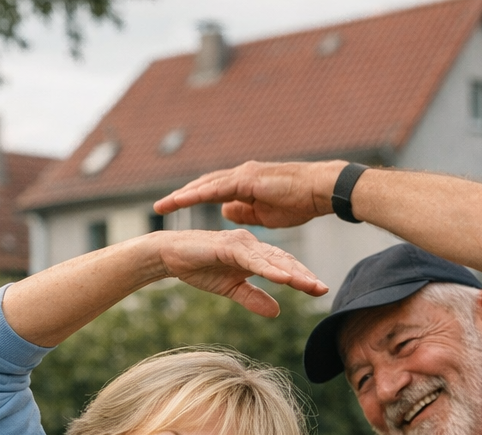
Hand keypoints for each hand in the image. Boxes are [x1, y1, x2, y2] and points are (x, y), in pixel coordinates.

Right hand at [151, 229, 326, 315]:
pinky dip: (268, 268)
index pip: (283, 266)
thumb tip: (277, 312)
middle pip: (283, 261)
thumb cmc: (199, 268)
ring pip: (271, 259)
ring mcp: (240, 244)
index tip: (319, 291)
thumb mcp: (230, 289)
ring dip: (291, 272)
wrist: (170, 256)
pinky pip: (252, 259)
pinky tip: (282, 278)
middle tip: (322, 289)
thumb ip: (253, 298)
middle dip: (303, 275)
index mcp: (254, 253)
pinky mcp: (227, 246)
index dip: (301, 278)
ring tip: (309, 285)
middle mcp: (251, 245)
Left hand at [155, 161, 346, 229]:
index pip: (212, 191)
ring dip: (183, 195)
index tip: (175, 209)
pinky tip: (182, 200)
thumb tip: (224, 211)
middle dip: (181, 196)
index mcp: (244, 184)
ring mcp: (243, 174)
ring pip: (205, 185)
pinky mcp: (248, 179)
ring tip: (163, 206)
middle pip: (203, 185)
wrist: (321, 190)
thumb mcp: (266, 213)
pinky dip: (198, 194)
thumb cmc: (301, 202)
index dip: (193, 199)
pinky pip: (216, 188)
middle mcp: (240, 175)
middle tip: (160, 207)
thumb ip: (244, 211)